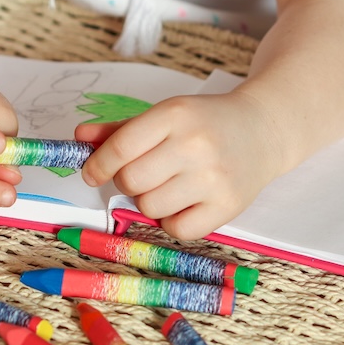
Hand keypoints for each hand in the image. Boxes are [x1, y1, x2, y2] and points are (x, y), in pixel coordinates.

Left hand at [76, 91, 283, 239]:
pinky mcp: (227, 206)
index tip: (93, 172)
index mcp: (175, 115)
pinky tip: (184, 203)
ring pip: (150, 207)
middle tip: (144, 174)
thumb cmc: (206, 123)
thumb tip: (79, 139)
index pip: (120, 148)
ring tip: (169, 186)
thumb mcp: (166, 115)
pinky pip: (176, 229)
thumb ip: (121, 130)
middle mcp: (195, 145)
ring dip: (150, 202)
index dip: (98, 165)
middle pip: (131, 181)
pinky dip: (172, 221)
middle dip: (128, 181)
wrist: (263, 130)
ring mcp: (213, 178)